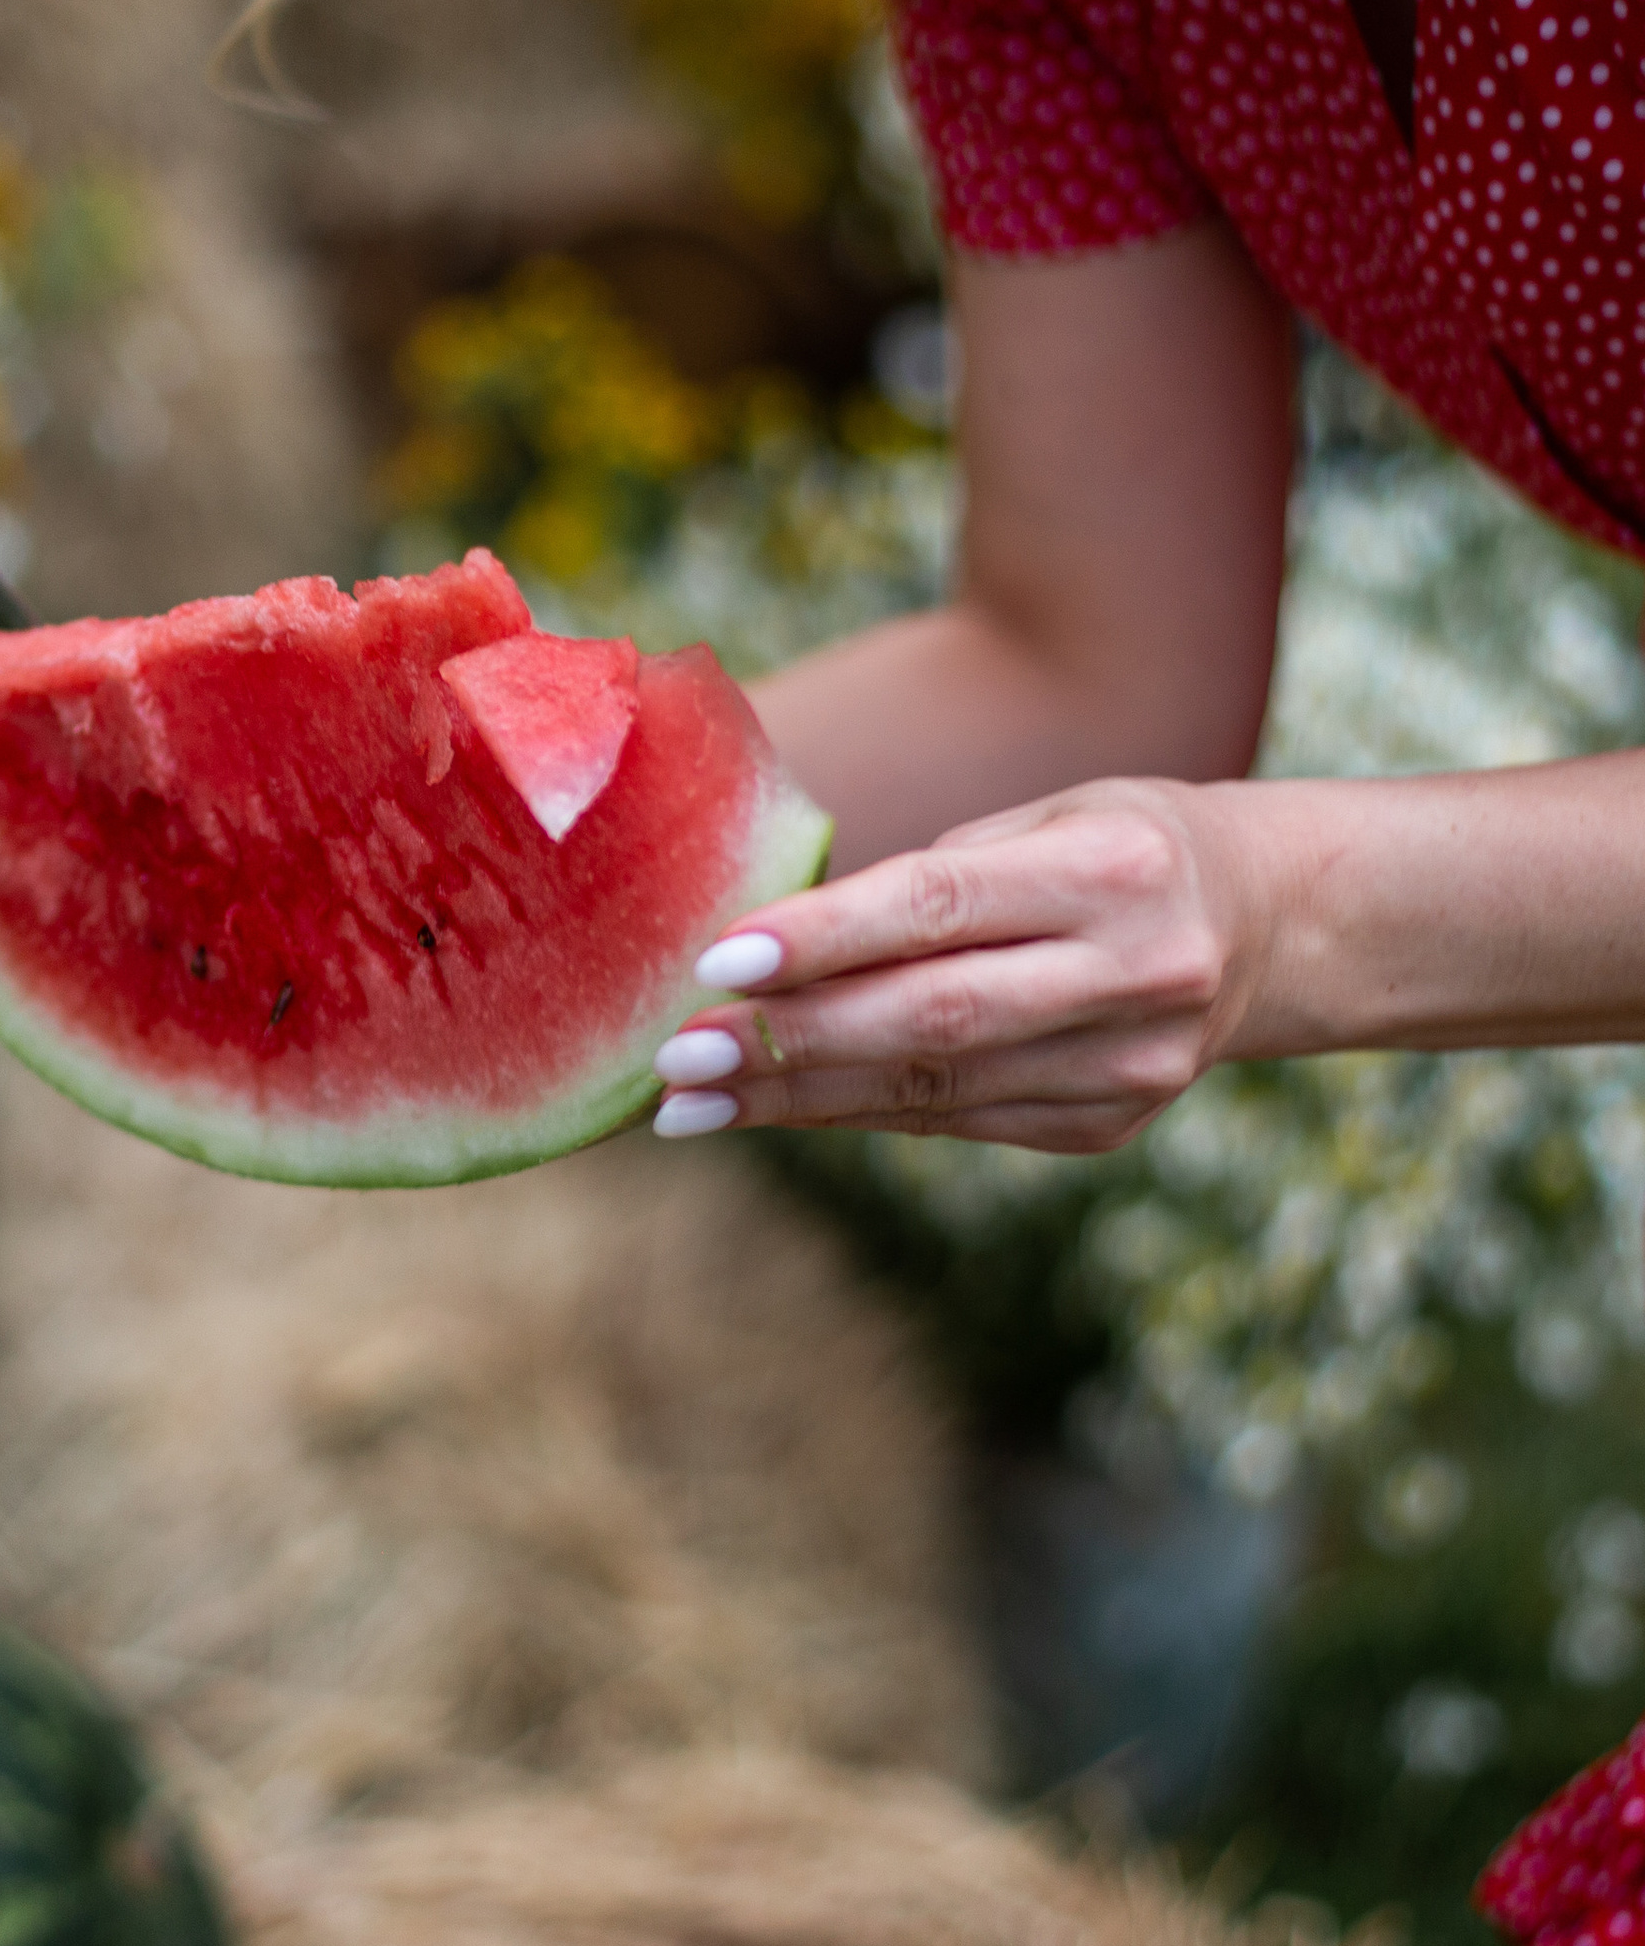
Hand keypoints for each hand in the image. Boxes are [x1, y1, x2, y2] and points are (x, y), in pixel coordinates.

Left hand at [651, 779, 1268, 1153]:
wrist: (1268, 926)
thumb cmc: (1112, 847)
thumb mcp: (1042, 821)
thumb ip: (926, 883)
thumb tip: (767, 951)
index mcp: (1114, 868)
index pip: (940, 907)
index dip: (824, 937)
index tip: (718, 959)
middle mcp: (1135, 971)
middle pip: (931, 1016)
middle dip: (788, 1039)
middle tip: (678, 1053)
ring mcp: (1129, 1063)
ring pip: (931, 1086)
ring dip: (794, 1097)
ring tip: (688, 1101)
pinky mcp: (1109, 1124)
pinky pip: (953, 1120)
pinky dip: (851, 1112)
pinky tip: (770, 1108)